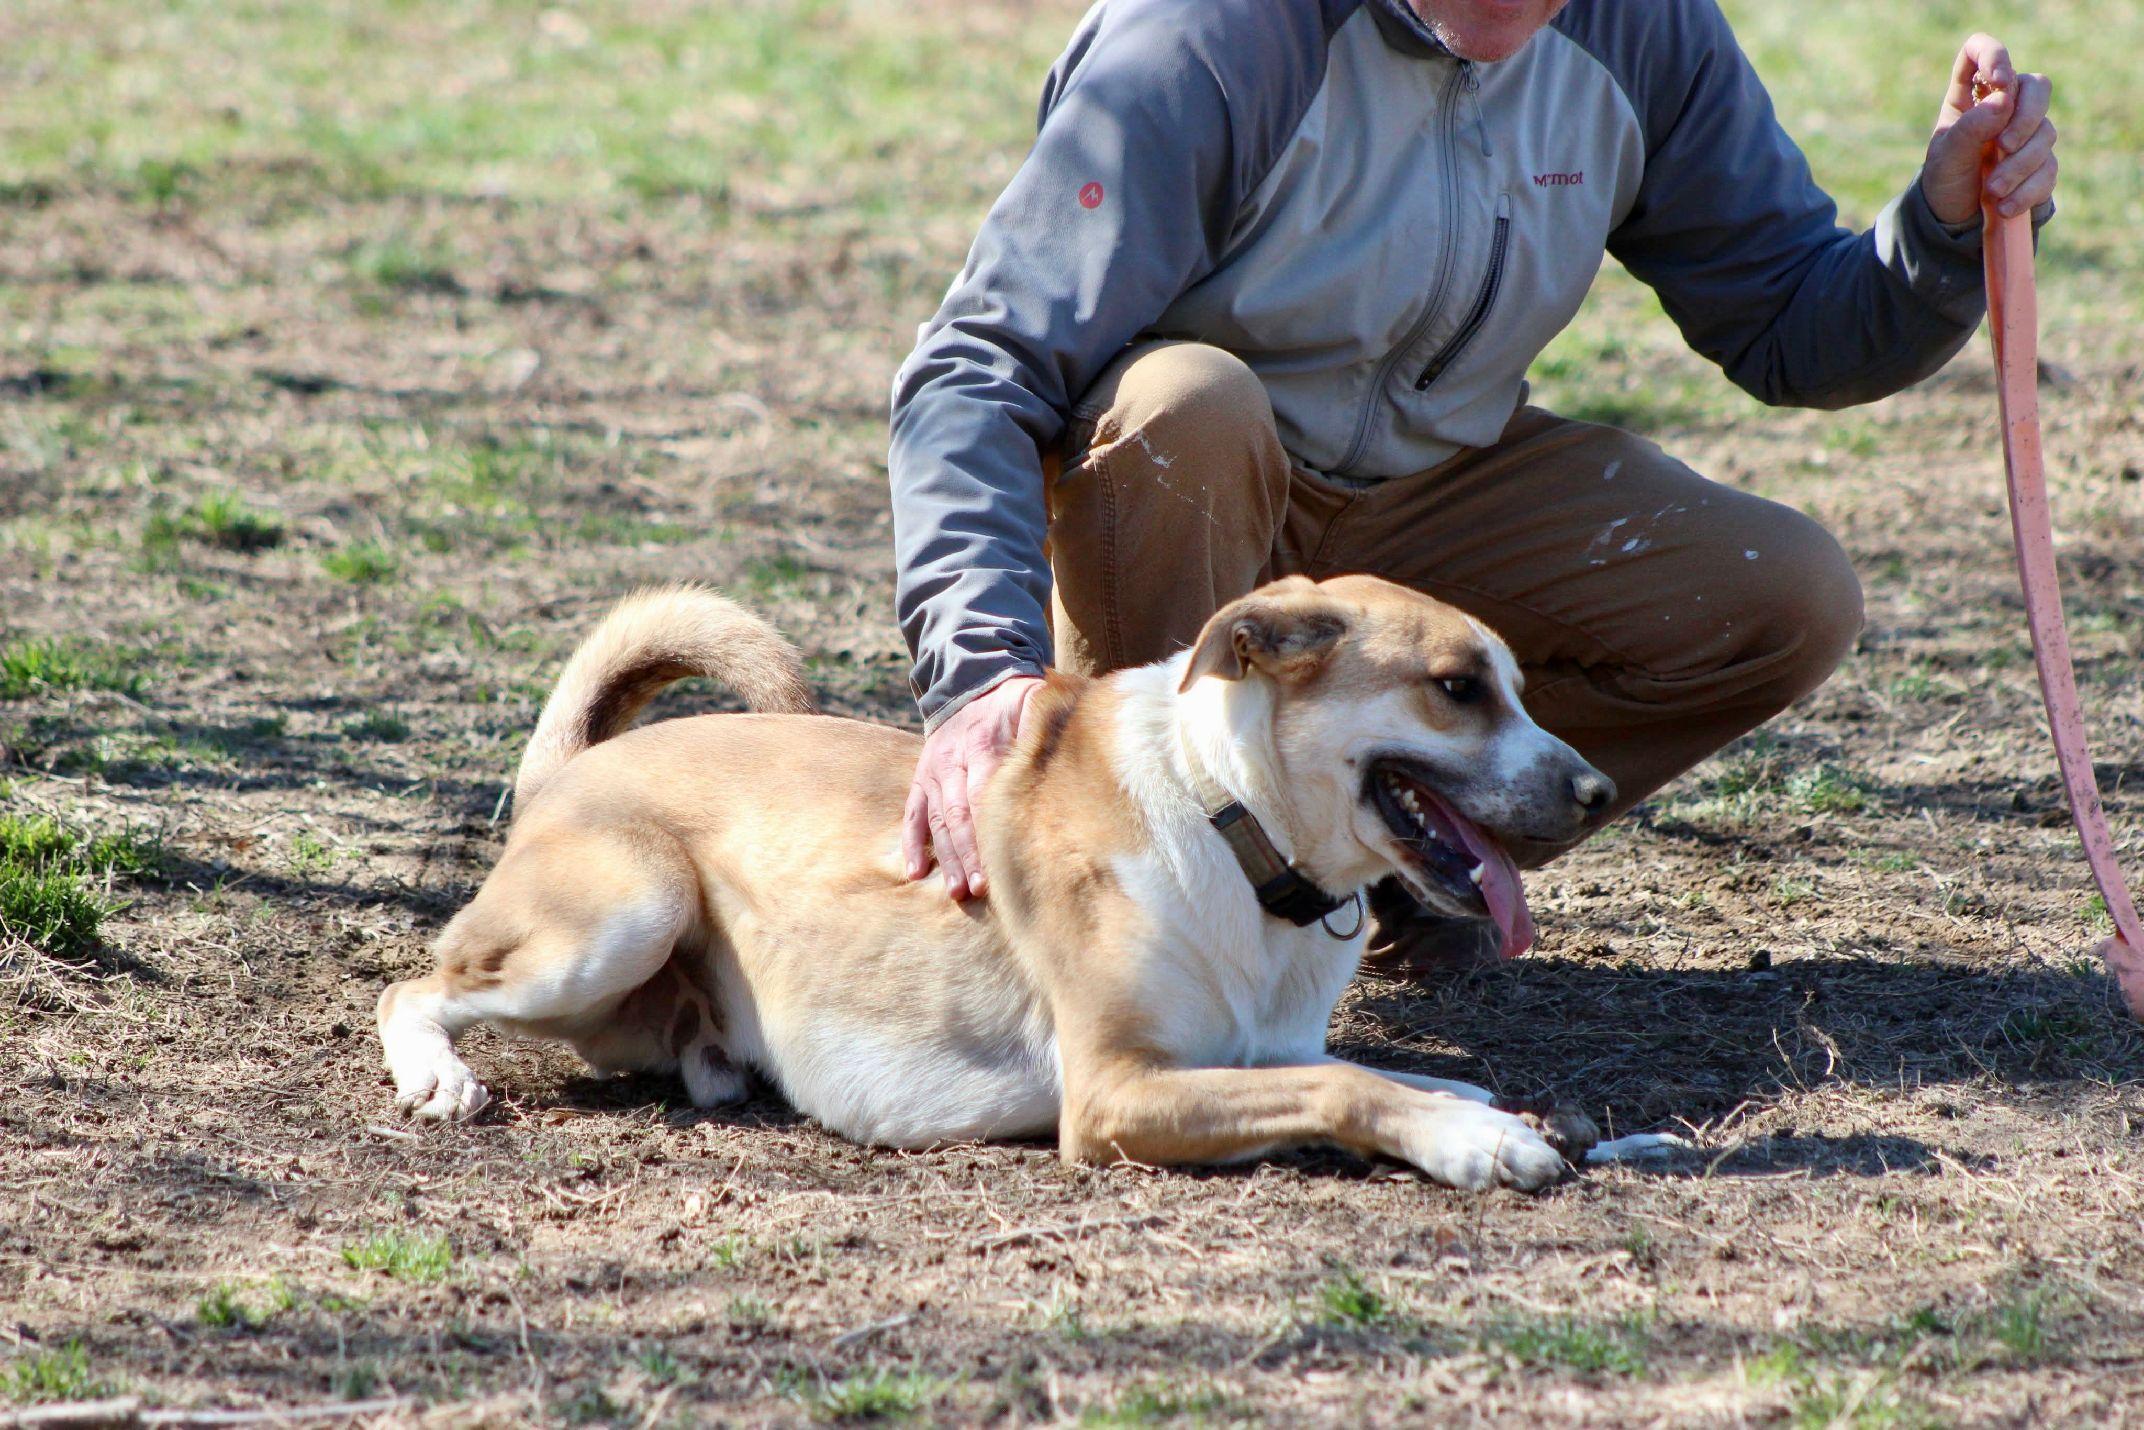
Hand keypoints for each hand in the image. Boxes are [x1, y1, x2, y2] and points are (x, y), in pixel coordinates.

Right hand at [902, 675, 1042, 899]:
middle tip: (980, 888)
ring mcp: (933, 774)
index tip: (1006, 856)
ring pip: (938, 821)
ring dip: (947, 857)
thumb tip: (1068, 741)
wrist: (972, 686)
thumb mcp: (1033, 700)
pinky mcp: (921, 781)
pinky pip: (912, 815)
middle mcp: (951, 761)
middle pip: (959, 814)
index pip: (984, 791)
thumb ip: (1046, 721)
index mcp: (981, 745)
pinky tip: (915, 872)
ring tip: (958, 891)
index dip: (991, 826)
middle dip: (969, 852)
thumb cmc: (1013, 703)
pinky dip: (911, 843)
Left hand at [1920, 34, 2055, 225]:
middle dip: (2026, 117)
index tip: (2000, 82)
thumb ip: (1969, 129)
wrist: (1954, 221)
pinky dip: (2028, 188)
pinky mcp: (2041, 162)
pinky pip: (2049, 167)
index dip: (1994, 56)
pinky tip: (2005, 205)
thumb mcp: (1945, 159)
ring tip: (1993, 191)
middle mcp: (2003, 107)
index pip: (1981, 52)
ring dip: (2020, 164)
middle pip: (2036, 87)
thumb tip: (2004, 99)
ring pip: (2045, 132)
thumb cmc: (1944, 181)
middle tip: (2004, 146)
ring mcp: (2026, 132)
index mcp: (1970, 96)